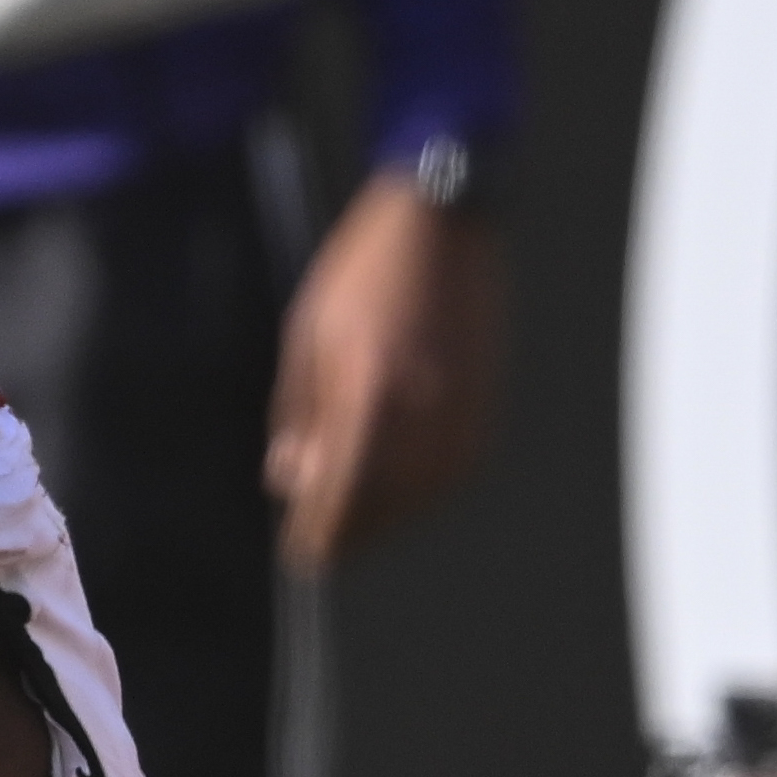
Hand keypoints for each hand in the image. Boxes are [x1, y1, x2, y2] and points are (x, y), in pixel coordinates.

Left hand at [266, 172, 507, 569]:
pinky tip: (403, 490)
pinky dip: (426, 492)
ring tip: (359, 523)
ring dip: (388, 519)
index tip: (300, 554)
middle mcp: (419, 412)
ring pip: (423, 498)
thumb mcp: (306, 337)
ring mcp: (460, 408)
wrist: (442, 221)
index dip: (317, 534)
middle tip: (323, 548)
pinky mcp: (486, 402)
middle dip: (350, 535)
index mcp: (367, 394)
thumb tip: (289, 480)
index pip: (339, 496)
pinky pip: (455, 471)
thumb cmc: (363, 271)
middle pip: (383, 509)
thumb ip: (298, 416)